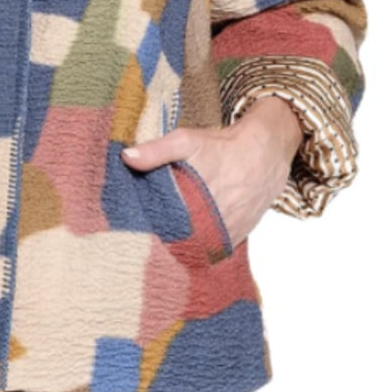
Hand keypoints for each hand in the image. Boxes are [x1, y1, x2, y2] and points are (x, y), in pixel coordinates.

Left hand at [121, 96, 302, 248]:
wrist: (265, 156)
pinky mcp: (235, 238)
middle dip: (160, 239)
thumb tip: (126, 157)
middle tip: (143, 239)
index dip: (145, 228)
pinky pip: (211, 251)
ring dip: (180, 246)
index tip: (133, 228)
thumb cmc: (223, 147)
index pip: (160, 226)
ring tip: (164, 243)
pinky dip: (199, 247)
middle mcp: (210, 222)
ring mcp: (224, 233)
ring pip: (194, 249)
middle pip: (176, 240)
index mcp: (193, 200)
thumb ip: (156, 150)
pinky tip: (187, 241)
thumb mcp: (186, 141)